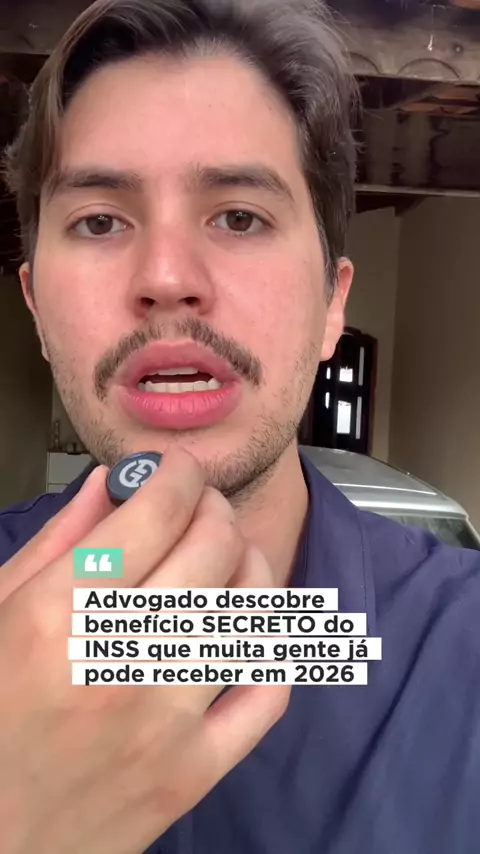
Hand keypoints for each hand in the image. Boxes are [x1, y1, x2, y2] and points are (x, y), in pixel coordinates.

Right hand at [0, 448, 289, 853]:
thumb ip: (59, 541)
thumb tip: (112, 483)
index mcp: (61, 614)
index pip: (157, 510)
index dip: (178, 474)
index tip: (178, 471)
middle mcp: (121, 659)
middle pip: (214, 546)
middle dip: (212, 509)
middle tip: (198, 510)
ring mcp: (166, 720)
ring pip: (252, 607)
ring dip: (248, 563)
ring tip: (227, 557)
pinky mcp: (194, 772)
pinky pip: (266, 692)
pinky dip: (268, 647)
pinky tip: (245, 629)